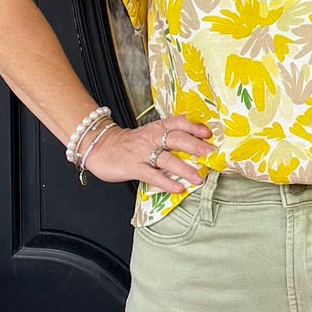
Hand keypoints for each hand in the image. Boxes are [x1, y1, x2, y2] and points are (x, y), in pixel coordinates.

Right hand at [82, 117, 212, 191]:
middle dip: (194, 145)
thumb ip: (168, 137)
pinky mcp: (134, 167)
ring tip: (199, 178)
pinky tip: (178, 188)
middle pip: (175, 139)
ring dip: (184, 168)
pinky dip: (166, 182)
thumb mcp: (150, 134)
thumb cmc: (130, 144)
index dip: (193, 126)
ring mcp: (142, 153)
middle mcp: (151, 138)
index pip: (177, 122)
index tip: (208, 132)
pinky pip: (152, 175)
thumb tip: (197, 145)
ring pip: (166, 159)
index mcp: (157, 128)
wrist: (100, 147)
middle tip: (211, 153)